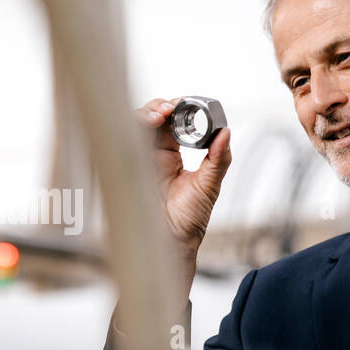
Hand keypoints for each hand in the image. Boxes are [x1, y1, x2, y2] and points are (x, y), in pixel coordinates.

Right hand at [135, 97, 231, 278]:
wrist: (171, 243)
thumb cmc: (187, 221)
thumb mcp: (209, 185)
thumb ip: (219, 159)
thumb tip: (227, 133)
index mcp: (171, 156)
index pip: (171, 123)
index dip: (176, 110)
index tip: (184, 106)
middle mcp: (153, 156)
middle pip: (151, 119)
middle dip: (160, 107)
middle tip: (171, 108)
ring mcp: (138, 161)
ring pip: (135, 126)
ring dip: (146, 113)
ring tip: (160, 114)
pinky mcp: (127, 168)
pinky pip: (122, 141)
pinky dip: (131, 127)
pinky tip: (146, 124)